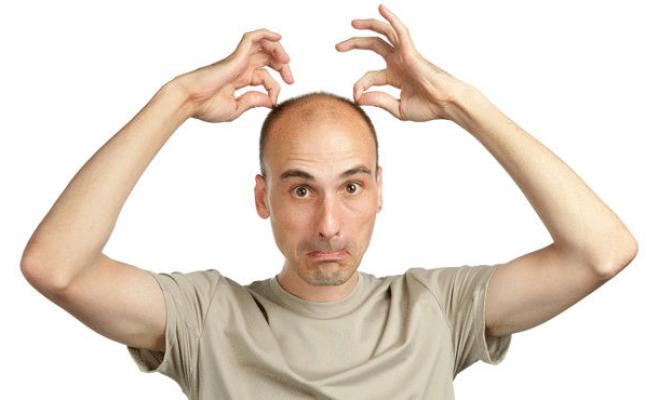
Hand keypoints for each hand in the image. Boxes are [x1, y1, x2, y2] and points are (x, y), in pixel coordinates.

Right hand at [174, 28, 293, 122]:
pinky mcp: (236, 55)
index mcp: (239, 79)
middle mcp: (240, 67)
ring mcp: (238, 60)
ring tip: (287, 61)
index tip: (273, 101)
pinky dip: (265, 34)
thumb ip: (253, 102)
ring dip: (278, 51)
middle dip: (282, 67)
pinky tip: (278, 37)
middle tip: (291, 80)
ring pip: (263, 46)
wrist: (189, 101)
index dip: (274, 88)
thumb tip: (272, 100)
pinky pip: (252, 38)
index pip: (264, 77)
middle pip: (267, 58)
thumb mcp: (236, 108)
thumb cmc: (206, 107)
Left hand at [335, 4, 468, 121]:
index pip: (369, 77)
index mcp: (394, 76)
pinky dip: (391, 18)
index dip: (359, 86)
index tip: (356, 97)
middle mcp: (398, 62)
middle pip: (373, 46)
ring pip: (384, 33)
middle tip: (337, 47)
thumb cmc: (428, 107)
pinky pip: (400, 31)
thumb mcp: (398, 108)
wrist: (447, 104)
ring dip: (368, 26)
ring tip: (353, 23)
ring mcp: (404, 55)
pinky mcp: (411, 51)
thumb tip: (358, 98)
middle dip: (354, 44)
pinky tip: (381, 8)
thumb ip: (379, 101)